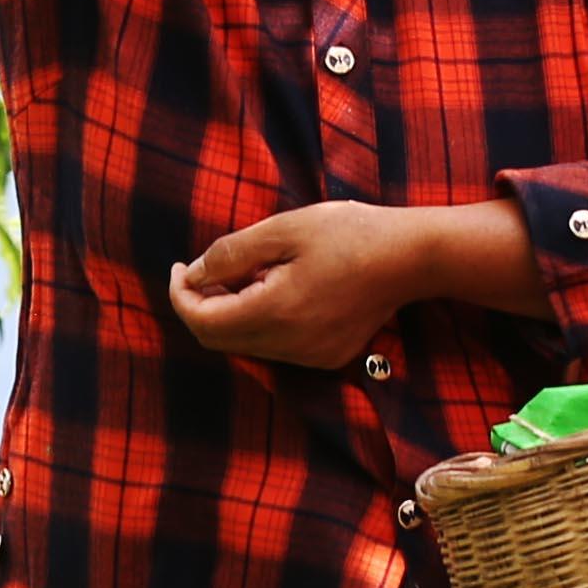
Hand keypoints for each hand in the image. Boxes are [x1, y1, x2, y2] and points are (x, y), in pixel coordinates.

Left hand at [166, 203, 456, 368]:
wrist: (410, 257)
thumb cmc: (347, 233)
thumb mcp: (281, 229)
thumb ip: (230, 254)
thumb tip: (192, 274)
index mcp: (276, 313)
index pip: (203, 323)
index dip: (180, 296)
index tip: (177, 267)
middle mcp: (292, 347)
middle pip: (220, 341)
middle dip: (200, 305)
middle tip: (201, 268)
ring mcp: (312, 358)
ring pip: (248, 346)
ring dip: (230, 313)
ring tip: (244, 271)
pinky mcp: (329, 357)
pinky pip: (276, 348)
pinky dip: (259, 322)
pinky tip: (274, 287)